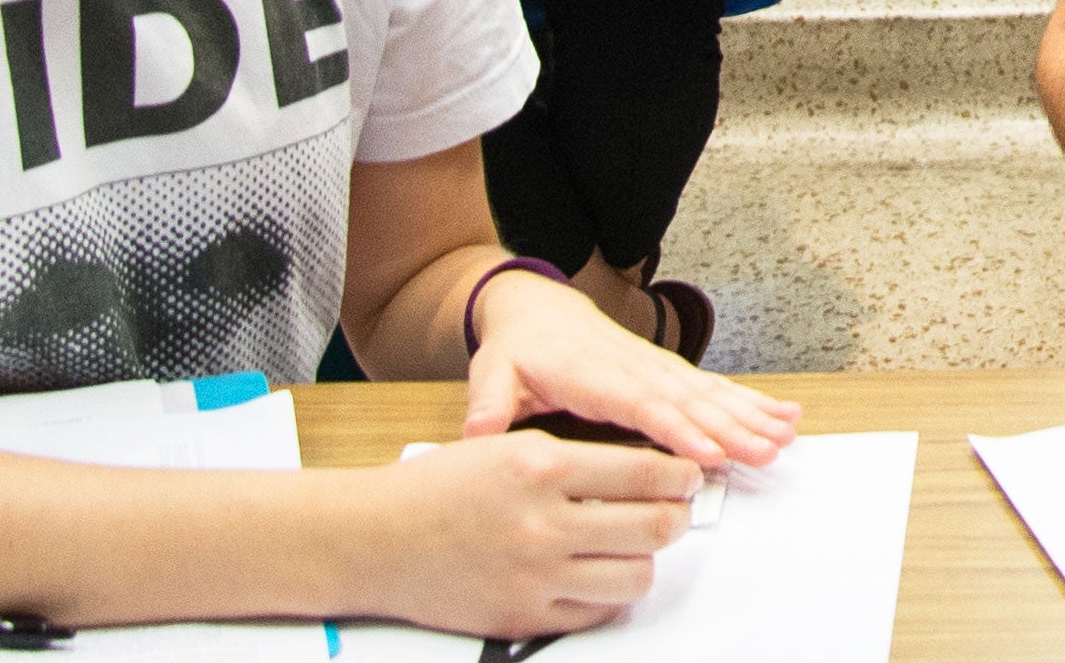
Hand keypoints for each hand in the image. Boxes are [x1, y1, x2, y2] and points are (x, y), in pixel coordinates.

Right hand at [363, 431, 694, 642]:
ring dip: (645, 560)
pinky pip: (597, 614)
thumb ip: (575, 462)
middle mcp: (543, 523)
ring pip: (635, 577)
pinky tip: (597, 575)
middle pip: (654, 528)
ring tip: (635, 546)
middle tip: (673, 512)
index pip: (645, 473)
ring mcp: (535, 576)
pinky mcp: (524, 616)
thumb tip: (645, 476)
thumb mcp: (507, 448)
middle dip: (676, 518)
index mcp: (540, 467)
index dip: (681, 477)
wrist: (376, 539)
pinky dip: (607, 595)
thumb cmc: (437, 490)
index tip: (687, 478)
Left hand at [465, 264, 798, 466]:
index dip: (675, 428)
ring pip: (710, 395)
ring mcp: (658, 370)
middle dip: (730, 428)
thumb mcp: (493, 372)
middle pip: (688, 402)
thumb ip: (489, 404)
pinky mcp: (670, 375)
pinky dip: (751, 403)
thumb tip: (478, 434)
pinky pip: (715, 391)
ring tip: (786, 436)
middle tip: (764, 452)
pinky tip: (783, 417)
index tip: (706, 452)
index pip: (639, 404)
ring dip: (750, 416)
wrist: (536, 307)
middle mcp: (634, 369)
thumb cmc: (517, 348)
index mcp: (593, 374)